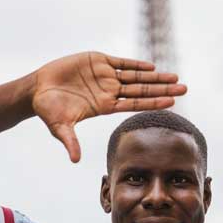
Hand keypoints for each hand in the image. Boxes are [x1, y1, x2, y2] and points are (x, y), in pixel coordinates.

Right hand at [32, 51, 186, 161]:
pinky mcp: (97, 62)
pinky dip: (135, 64)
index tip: (171, 103)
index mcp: (105, 106)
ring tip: (174, 77)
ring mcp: (105, 76)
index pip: (134, 104)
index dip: (153, 103)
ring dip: (155, 76)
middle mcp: (109, 92)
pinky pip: (121, 63)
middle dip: (162, 89)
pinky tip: (151, 66)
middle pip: (142, 90)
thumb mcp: (60, 127)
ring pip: (135, 76)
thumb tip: (75, 161)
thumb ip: (70, 141)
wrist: (38, 90)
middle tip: (184, 88)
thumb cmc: (49, 110)